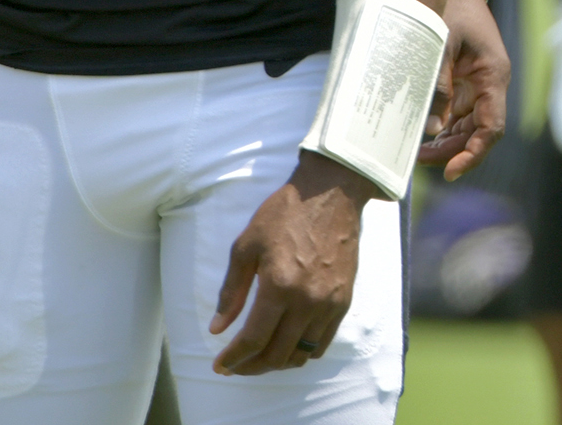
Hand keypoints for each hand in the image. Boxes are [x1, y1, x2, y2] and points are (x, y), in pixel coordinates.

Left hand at [211, 151, 372, 373]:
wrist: (330, 194)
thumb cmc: (284, 214)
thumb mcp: (246, 245)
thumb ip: (232, 290)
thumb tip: (217, 328)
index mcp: (280, 286)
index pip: (253, 340)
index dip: (234, 358)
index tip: (219, 365)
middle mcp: (307, 301)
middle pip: (277, 354)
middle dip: (251, 367)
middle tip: (235, 365)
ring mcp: (329, 304)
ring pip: (301, 355)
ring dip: (276, 363)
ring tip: (259, 358)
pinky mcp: (343, 302)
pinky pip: (322, 343)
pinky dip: (302, 353)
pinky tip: (287, 344)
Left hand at [420, 0, 507, 177]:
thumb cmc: (449, 8)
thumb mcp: (439, 46)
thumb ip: (437, 86)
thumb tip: (431, 128)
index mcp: (493, 76)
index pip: (491, 128)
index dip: (473, 153)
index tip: (451, 172)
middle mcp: (490, 84)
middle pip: (478, 132)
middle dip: (452, 151)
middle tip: (418, 160)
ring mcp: (478, 83)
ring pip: (467, 125)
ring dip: (446, 141)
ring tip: (416, 151)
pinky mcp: (465, 80)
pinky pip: (458, 112)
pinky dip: (442, 125)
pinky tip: (422, 133)